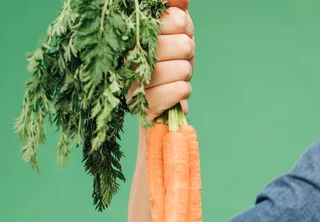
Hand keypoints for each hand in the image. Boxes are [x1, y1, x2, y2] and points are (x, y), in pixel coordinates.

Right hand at [128, 0, 194, 122]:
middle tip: (174, 57)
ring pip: (183, 68)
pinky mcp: (143, 105)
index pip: (174, 19)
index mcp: (132, 31)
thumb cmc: (165, 61)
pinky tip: (170, 92)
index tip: (173, 33)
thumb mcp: (172, 31)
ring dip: (184, 73)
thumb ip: (173, 10)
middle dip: (186, 51)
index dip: (182, 26)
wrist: (154, 105)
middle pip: (183, 44)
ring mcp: (133, 80)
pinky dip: (182, 91)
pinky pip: (181, 89)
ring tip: (170, 75)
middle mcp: (126, 54)